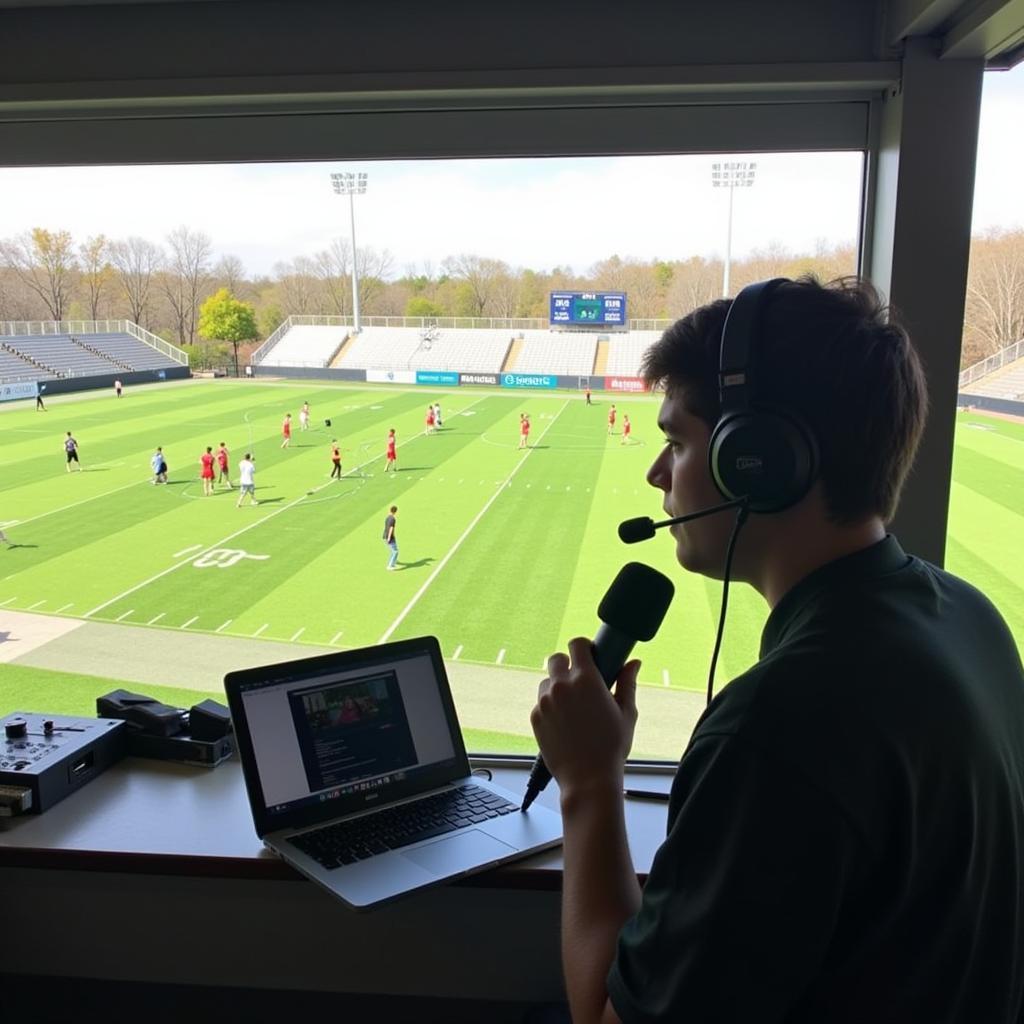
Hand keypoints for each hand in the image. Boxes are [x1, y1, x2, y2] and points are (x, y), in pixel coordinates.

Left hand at [530, 637, 639, 795]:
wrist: (588, 779)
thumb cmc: (611, 747)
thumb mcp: (626, 713)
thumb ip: (627, 683)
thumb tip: (634, 663)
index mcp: (586, 679)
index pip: (576, 644)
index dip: (583, 647)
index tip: (590, 655)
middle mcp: (561, 686)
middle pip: (556, 658)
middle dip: (567, 665)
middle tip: (581, 682)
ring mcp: (545, 701)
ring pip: (547, 681)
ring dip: (557, 686)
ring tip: (573, 707)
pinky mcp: (535, 717)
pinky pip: (541, 702)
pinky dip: (551, 706)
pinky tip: (565, 723)